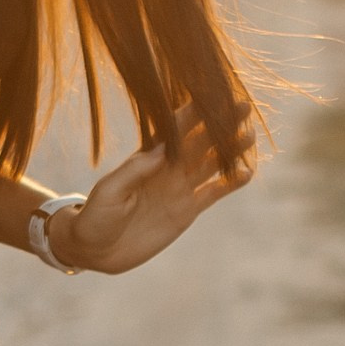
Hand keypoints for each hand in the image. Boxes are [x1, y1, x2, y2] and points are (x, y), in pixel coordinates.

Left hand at [58, 108, 253, 274]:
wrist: (96, 250)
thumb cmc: (96, 216)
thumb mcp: (110, 191)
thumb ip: (135, 170)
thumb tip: (162, 150)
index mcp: (148, 157)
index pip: (175, 129)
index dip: (193, 112)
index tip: (212, 95)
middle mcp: (168, 168)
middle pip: (200, 141)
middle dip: (220, 124)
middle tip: (242, 107)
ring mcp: (180, 188)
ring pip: (211, 164)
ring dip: (230, 149)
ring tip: (248, 135)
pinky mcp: (187, 211)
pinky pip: (213, 194)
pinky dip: (230, 184)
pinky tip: (247, 172)